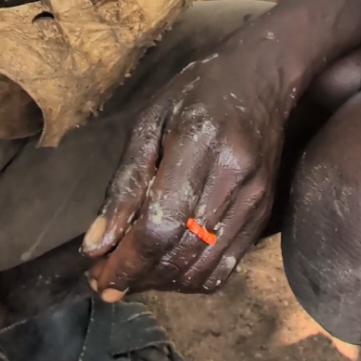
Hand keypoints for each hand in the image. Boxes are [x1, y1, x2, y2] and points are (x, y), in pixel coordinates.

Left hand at [82, 48, 289, 296]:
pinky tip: (168, 268)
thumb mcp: (150, 121)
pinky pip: (225, 266)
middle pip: (180, 253)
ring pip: (202, 269)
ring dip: (161, 284)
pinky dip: (190, 279)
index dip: (126, 261)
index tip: (97, 275)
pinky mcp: (265, 212)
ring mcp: (254, 198)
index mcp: (198, 141)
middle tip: (105, 279)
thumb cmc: (198, 91)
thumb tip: (96, 244)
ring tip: (132, 276)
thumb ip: (125, 183)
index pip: (161, 224)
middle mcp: (232, 175)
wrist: (262, 77)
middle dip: (136, 277)